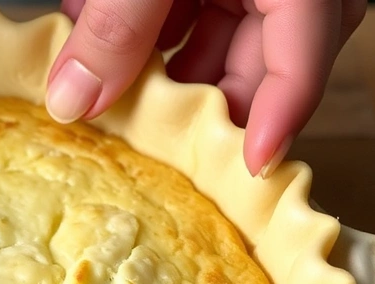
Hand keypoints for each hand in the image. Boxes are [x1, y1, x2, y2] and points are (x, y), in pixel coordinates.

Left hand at [46, 0, 365, 176]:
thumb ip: (116, 27)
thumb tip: (74, 100)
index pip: (300, 68)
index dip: (270, 126)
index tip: (247, 175)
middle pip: (255, 63)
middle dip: (194, 105)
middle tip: (148, 143)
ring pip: (218, 36)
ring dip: (160, 66)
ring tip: (108, 83)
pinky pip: (192, 5)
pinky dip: (149, 25)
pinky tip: (100, 25)